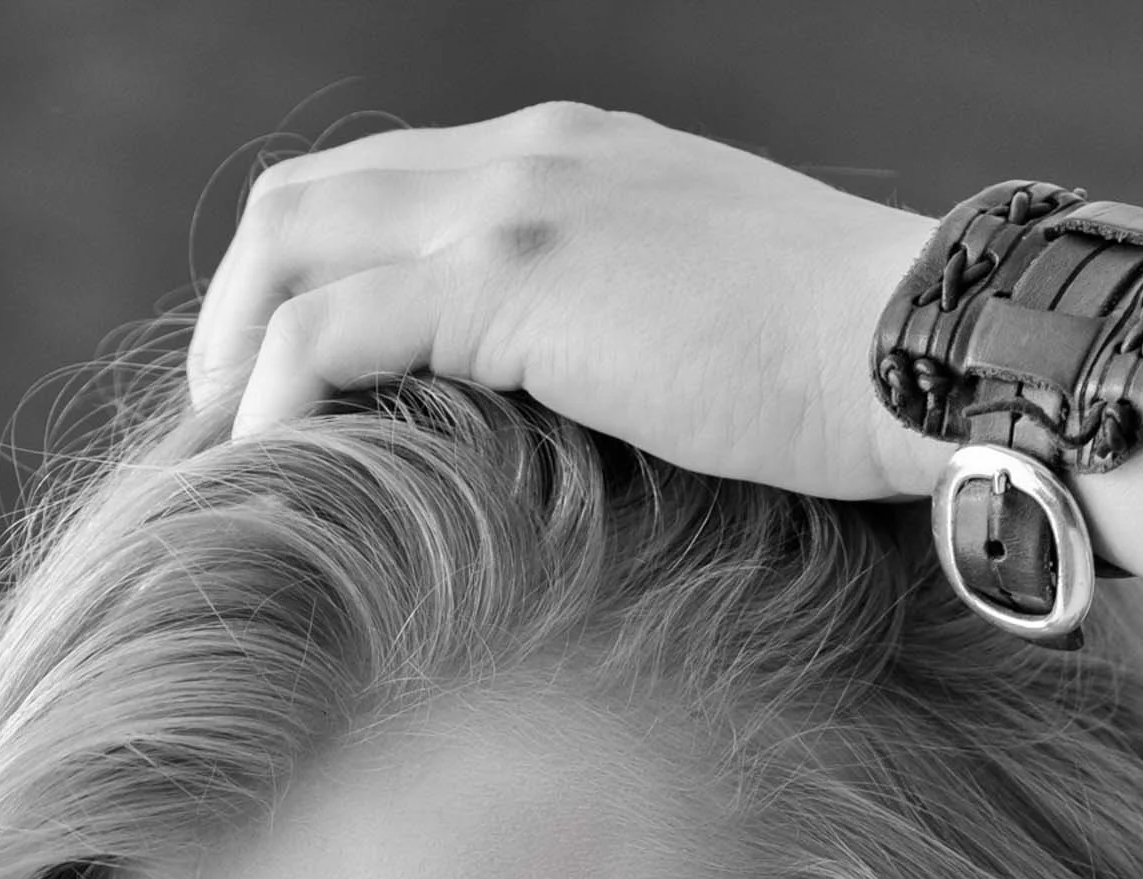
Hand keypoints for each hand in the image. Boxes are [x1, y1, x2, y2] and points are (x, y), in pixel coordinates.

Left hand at [187, 102, 944, 502]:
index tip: (301, 380)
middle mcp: (528, 153)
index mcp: (577, 156)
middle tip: (225, 418)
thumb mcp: (730, 324)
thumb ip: (646, 334)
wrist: (920, 345)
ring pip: (296, 243)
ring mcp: (515, 205)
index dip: (323, 274)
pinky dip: (277, 389)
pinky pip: (335, 326)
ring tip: (222, 452)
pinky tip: (268, 462)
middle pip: (314, 196)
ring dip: (233, 348)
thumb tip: (621, 428)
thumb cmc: (857, 370)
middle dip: (240, 303)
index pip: (397, 185)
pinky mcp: (513, 281)